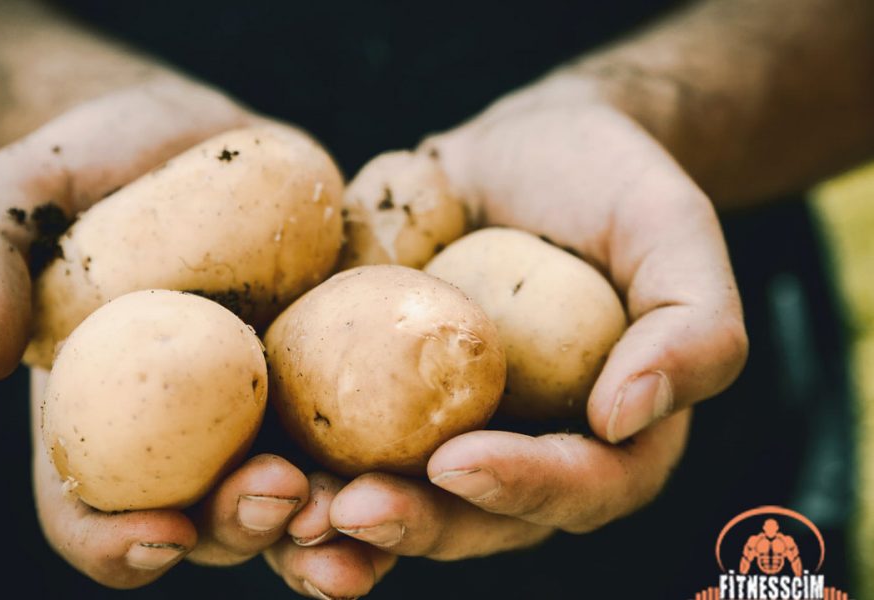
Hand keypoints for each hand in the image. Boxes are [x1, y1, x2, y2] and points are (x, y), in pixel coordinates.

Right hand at [0, 77, 379, 592]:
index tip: (162, 533)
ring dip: (334, 521)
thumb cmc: (86, 171)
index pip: (91, 516)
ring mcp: (264, 411)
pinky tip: (430, 450)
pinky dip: (393, 452)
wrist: (181, 137)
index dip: (117, 544)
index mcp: (100, 424)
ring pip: (299, 497)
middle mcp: (187, 439)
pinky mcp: (331, 370)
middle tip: (282, 494)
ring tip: (364, 505)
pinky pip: (365, 426)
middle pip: (211, 521)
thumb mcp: (16, 197)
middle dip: (247, 527)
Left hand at [321, 73, 744, 589]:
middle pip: (474, 520)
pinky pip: (332, 452)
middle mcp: (520, 452)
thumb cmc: (607, 186)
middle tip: (354, 510)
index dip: (524, 488)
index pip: (578, 487)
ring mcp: (440, 432)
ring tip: (288, 514)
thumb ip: (693, 325)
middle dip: (415, 524)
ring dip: (337, 529)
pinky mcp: (374, 401)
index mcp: (606, 437)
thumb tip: (630, 416)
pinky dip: (291, 470)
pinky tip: (247, 469)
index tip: (462, 462)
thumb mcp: (671, 230)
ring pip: (395, 507)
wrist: (519, 151)